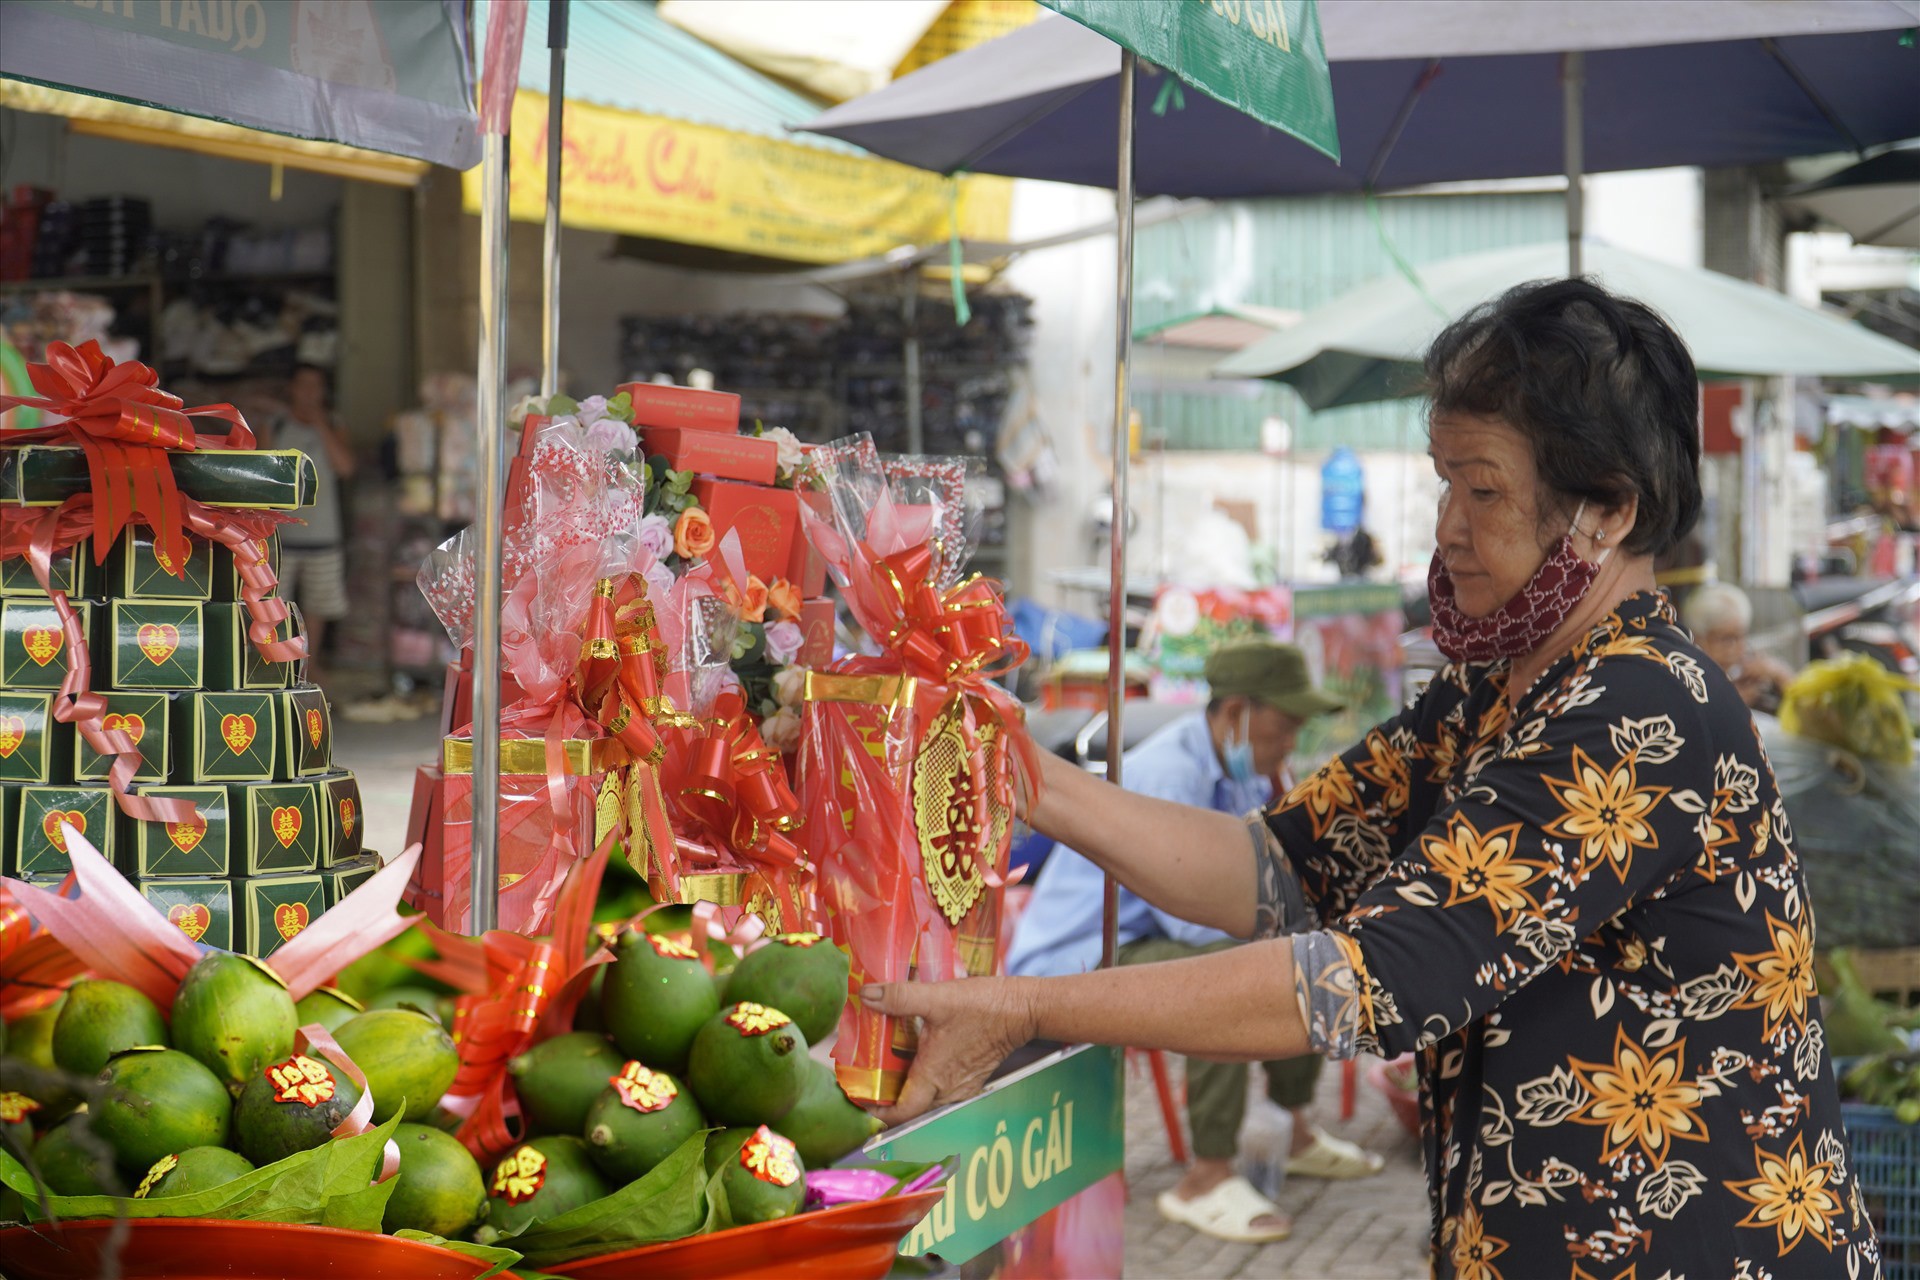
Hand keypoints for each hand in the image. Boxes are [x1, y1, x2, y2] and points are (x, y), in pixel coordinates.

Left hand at [862, 976, 1037, 1128]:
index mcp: (934, 1076)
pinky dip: (925, 1084)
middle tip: (867, 1081)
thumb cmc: (983, 1006)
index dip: (876, 1112)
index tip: (858, 1098)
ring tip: (887, 1071)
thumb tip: (866, 994)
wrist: (1023, 1009)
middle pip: (911, 1110)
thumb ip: (900, 997)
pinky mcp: (972, 1079)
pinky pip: (942, 1092)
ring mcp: (962, 1087)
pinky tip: (918, 1061)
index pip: (900, 1114)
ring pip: (927, 1102)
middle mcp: (948, 1089)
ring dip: (906, 1092)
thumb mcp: (937, 998)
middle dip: (887, 1101)